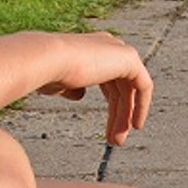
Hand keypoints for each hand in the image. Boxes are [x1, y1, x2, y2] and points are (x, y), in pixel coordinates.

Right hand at [36, 31, 154, 144]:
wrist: (47, 61)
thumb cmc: (44, 72)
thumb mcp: (58, 83)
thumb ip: (71, 87)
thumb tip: (80, 95)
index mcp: (91, 49)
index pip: (109, 80)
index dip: (112, 105)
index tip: (108, 129)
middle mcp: (107, 46)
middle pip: (121, 87)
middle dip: (119, 115)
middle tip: (114, 139)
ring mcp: (119, 51)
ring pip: (129, 90)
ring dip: (125, 117)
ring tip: (116, 141)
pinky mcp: (129, 58)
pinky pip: (143, 86)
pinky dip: (141, 106)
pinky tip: (135, 124)